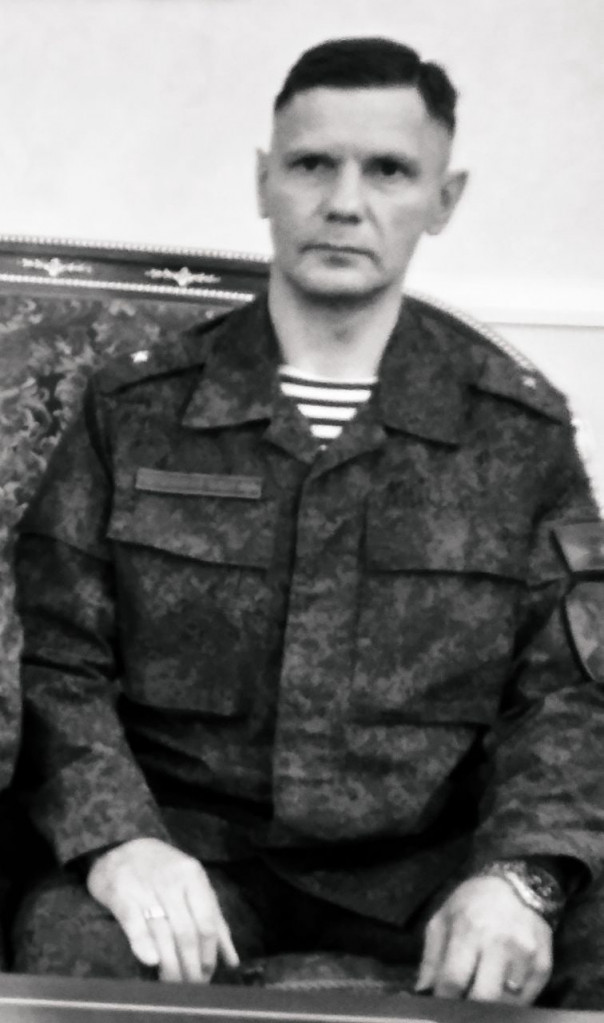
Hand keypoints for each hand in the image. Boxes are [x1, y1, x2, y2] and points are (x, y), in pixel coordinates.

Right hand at [87, 837, 238, 981]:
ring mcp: (146, 886)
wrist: (120, 845)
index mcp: (192, 875)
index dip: (209, 953)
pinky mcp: (121, 894)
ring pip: (163, 932)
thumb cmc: (162, 868)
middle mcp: (171, 880)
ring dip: (171, 964)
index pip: (206, 921)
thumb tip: (232, 959)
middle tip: (192, 987)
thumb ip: (212, 917)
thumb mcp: (191, 884)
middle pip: (186, 931)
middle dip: (191, 965)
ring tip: (174, 985)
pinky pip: (135, 922)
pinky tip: (152, 961)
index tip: (208, 976)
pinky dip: (143, 943)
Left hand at [415, 875, 552, 1003]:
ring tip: (482, 992)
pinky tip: (502, 988)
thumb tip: (422, 992)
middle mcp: (499, 945)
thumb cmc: (474, 902)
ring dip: (492, 1005)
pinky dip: (512, 1002)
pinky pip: (526, 1002)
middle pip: (482, 998)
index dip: (444, 999)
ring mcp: (525, 957)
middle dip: (469, 1007)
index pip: (453, 980)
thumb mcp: (444, 918)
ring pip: (505, 1004)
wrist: (520, 885)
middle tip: (463, 1003)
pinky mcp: (543, 967)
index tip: (442, 1002)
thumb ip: (431, 956)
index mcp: (469, 931)